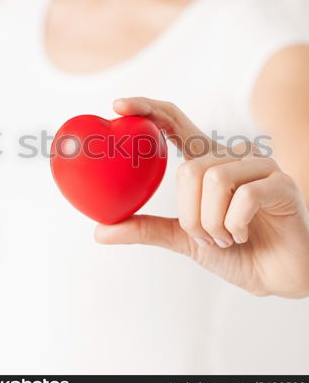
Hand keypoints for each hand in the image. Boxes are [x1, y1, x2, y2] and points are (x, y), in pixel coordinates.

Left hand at [95, 97, 308, 297]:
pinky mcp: (281, 183)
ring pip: (214, 180)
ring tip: (226, 238)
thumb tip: (100, 231)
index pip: (175, 122)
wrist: (275, 277)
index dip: (148, 108)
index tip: (118, 105)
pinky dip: (234, 226)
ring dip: (212, 224)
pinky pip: (244, 196)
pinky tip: (243, 235)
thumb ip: (146, 228)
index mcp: (208, 162)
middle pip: (190, 168)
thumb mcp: (183, 238)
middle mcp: (232, 156)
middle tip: (207, 237)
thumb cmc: (233, 251)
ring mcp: (260, 166)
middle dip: (191, 215)